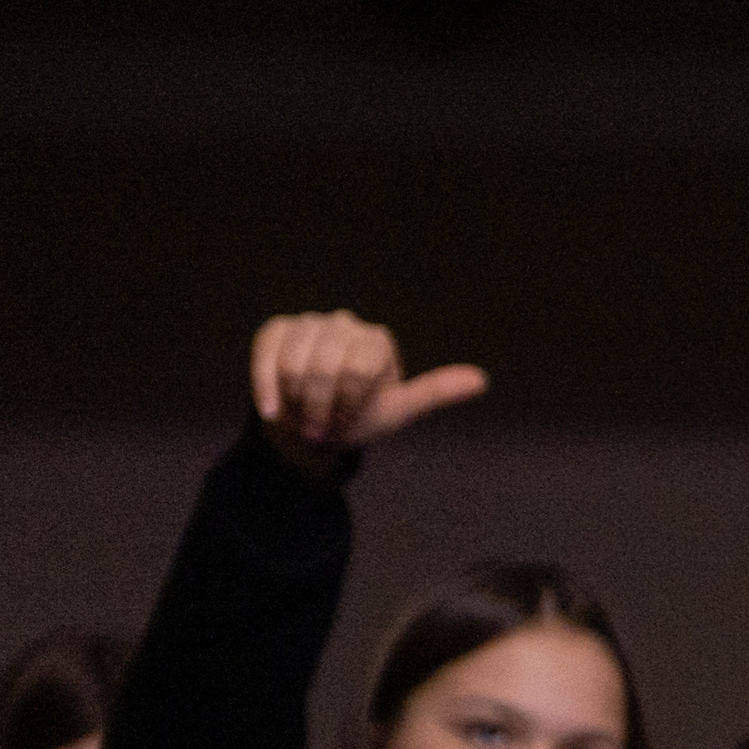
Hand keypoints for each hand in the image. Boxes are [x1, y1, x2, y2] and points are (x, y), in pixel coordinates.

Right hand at [249, 311, 488, 474]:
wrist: (314, 425)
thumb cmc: (361, 417)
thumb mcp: (399, 410)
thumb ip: (435, 392)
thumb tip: (481, 379)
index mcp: (377, 341)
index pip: (358, 370)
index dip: (348, 405)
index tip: (348, 421)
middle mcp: (344, 323)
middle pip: (325, 367)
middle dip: (322, 407)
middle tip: (323, 424)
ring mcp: (308, 324)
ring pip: (294, 363)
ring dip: (297, 401)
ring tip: (304, 414)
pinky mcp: (276, 330)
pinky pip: (267, 356)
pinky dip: (267, 388)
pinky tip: (273, 412)